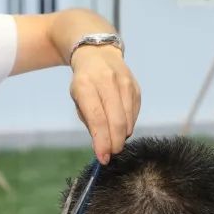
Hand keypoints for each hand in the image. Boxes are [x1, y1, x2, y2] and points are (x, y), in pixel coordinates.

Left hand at [69, 45, 140, 163]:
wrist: (98, 54)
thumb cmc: (85, 82)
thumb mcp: (77, 98)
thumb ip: (90, 121)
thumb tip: (102, 147)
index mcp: (86, 84)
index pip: (97, 119)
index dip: (102, 141)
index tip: (103, 158)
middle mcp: (107, 81)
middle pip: (116, 121)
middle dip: (114, 143)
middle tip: (111, 154)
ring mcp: (125, 83)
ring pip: (128, 119)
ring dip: (122, 136)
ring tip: (114, 140)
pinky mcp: (136, 87)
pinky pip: (134, 114)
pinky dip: (128, 125)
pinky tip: (120, 126)